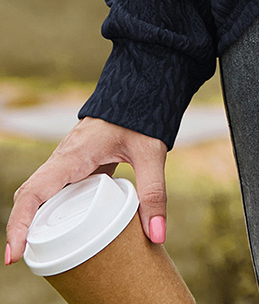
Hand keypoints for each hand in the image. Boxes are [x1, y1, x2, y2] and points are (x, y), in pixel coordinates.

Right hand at [4, 118, 167, 266]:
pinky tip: (64, 231)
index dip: (19, 224)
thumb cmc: (141, 115)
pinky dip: (52, 210)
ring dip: (34, 220)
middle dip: (21, 228)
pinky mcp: (77, 164)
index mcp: (72, 156)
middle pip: (30, 196)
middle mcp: (63, 159)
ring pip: (40, 193)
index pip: (33, 192)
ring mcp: (68, 161)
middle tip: (21, 259)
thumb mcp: (150, 153)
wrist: (141, 86)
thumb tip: (157, 235)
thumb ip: (153, 193)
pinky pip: (56, 189)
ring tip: (38, 252)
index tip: (14, 255)